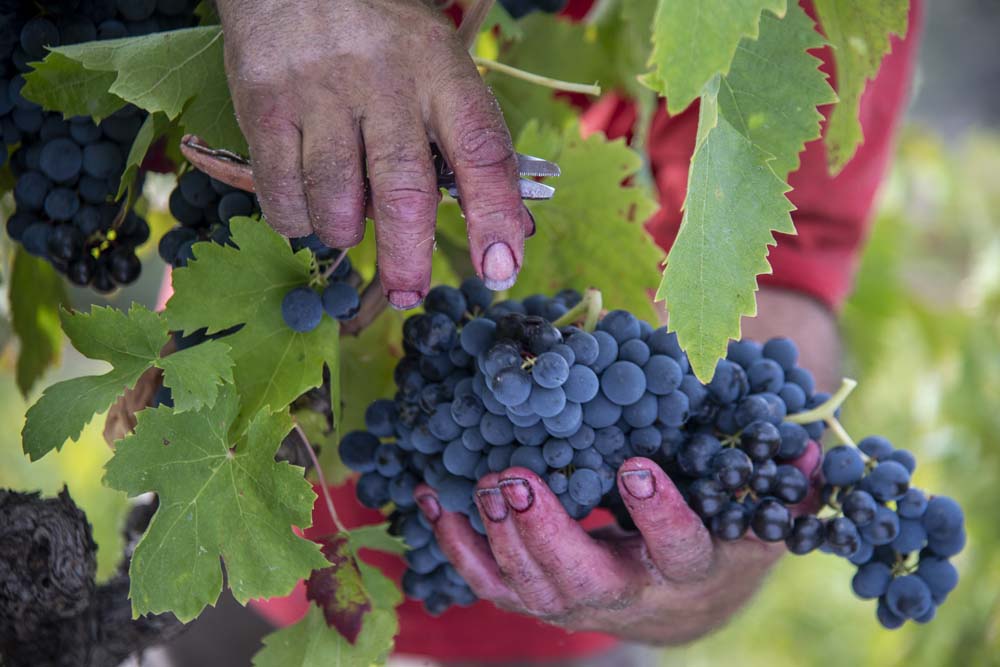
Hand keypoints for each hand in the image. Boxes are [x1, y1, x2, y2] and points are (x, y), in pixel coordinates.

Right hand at [216, 0, 531, 307]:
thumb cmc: (381, 35)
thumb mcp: (436, 64)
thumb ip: (461, 138)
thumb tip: (502, 227)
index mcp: (440, 69)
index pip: (480, 148)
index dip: (496, 214)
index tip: (501, 268)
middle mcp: (383, 80)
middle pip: (404, 191)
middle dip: (409, 258)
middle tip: (409, 295)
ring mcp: (320, 93)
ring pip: (336, 202)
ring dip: (344, 232)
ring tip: (347, 221)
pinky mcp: (265, 106)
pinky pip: (281, 195)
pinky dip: (297, 219)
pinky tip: (307, 202)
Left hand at [413, 443, 821, 644]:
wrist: (682, 602)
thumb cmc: (718, 539)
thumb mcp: (752, 514)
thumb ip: (779, 486)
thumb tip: (815, 451)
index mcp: (688, 568)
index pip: (678, 550)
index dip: (659, 516)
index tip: (638, 468)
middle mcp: (629, 595)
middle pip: (584, 581)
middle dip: (547, 535)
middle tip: (517, 479)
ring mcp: (577, 603)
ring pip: (532, 589)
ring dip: (500, 538)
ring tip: (483, 482)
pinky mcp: (539, 599)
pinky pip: (491, 585)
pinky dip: (459, 547)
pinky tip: (433, 501)